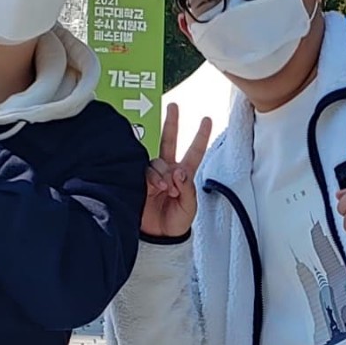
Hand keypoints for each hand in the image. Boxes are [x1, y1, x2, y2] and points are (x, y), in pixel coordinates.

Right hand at [143, 103, 212, 238]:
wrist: (158, 238)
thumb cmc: (176, 223)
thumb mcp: (189, 207)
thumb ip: (187, 188)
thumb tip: (179, 171)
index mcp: (184, 175)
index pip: (194, 152)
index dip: (200, 136)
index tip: (206, 119)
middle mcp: (168, 171)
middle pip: (170, 142)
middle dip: (172, 123)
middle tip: (173, 106)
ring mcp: (153, 176)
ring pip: (157, 161)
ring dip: (164, 173)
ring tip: (167, 189)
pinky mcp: (139, 182)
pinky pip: (145, 172)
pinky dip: (153, 178)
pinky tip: (157, 186)